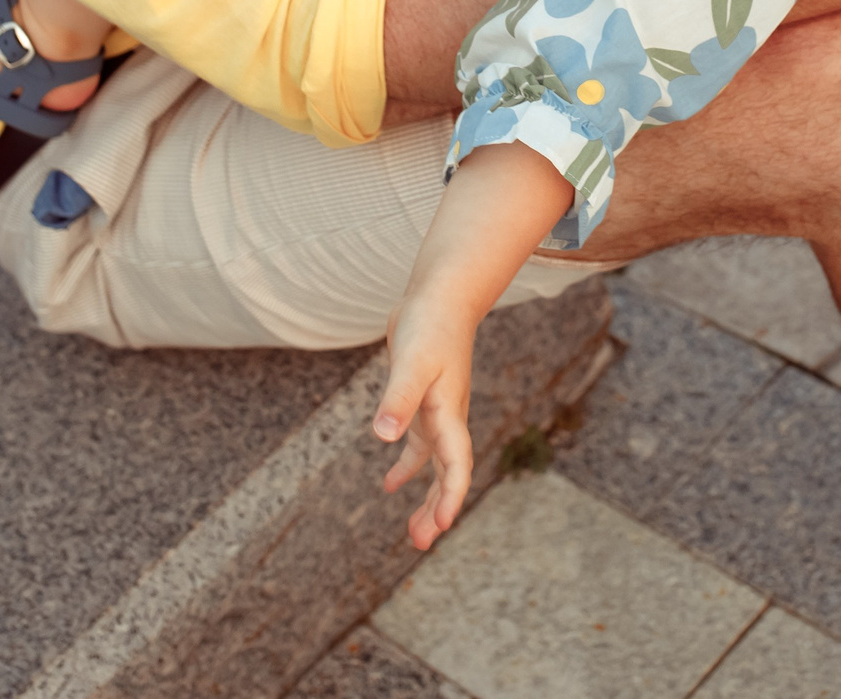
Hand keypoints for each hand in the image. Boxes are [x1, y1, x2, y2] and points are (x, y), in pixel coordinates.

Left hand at [374, 288, 477, 550]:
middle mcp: (447, 418)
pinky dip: (407, 467)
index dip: (451, 496)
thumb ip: (398, 400)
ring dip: (426, 497)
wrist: (438, 297)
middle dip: (438, 510)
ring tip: (413, 533)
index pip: (455, 464)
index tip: (442, 527)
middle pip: (447, 474)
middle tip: (422, 543)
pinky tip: (389, 484)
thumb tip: (385, 438)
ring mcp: (437, 412)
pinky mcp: (422, 402)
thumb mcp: (411, 363)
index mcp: (449, 413)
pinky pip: (418, 445)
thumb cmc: (429, 326)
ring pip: (434, 466)